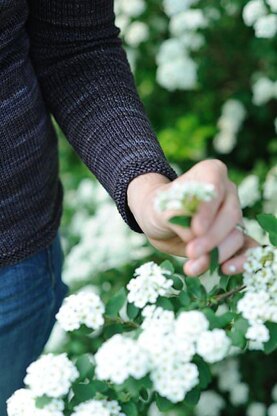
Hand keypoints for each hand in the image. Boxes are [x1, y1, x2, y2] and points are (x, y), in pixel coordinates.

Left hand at [127, 159, 258, 275]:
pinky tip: (225, 270)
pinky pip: (246, 250)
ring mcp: (233, 216)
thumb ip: (176, 216)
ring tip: (192, 266)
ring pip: (236, 236)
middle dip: (211, 237)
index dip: (208, 209)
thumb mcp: (160, 208)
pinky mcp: (234, 238)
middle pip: (231, 215)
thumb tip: (194, 235)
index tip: (196, 229)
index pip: (215, 187)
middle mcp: (227, 192)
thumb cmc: (160, 208)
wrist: (159, 222)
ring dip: (216, 254)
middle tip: (191, 251)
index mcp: (211, 173)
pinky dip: (239, 262)